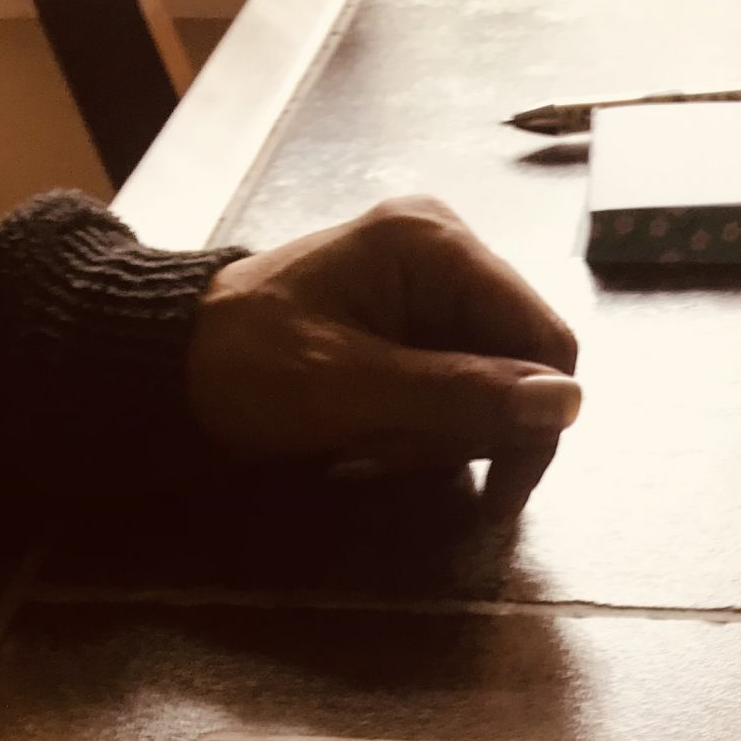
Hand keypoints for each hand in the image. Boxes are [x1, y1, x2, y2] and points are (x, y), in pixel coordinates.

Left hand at [187, 196, 580, 515]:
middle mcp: (448, 252)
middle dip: (466, 432)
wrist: (173, 364)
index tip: (500, 495)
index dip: (536, 423)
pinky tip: (369, 436)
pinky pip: (457, 392)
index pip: (545, 340)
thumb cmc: (250, 366)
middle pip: (521, 369)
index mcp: (437, 244)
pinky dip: (421, 430)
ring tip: (364, 447)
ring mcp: (432, 288)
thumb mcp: (354, 388)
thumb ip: (462, 394)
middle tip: (387, 457)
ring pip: (491, 391)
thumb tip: (568, 404)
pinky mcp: (416, 323)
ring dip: (437, 439)